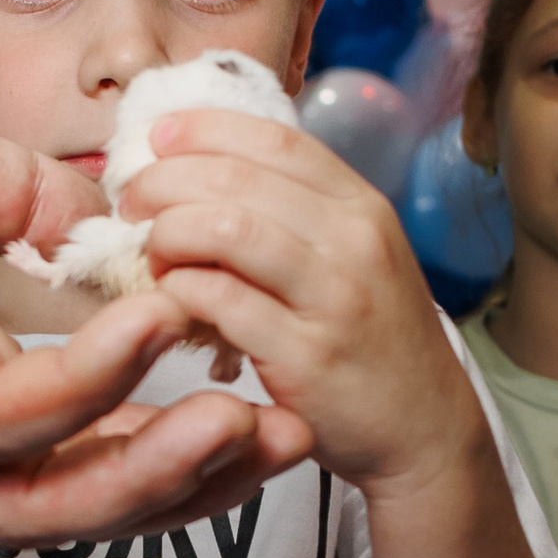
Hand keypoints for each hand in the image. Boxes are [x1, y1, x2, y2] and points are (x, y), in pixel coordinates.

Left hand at [124, 107, 480, 492]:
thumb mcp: (353, 255)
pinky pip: (220, 301)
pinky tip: (170, 299)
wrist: (424, 428)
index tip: (157, 138)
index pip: (274, 139)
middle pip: (237, 177)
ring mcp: (333, 297)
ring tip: (153, 253)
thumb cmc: (371, 337)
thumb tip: (202, 168)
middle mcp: (353, 241)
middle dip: (164, 181)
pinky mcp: (305, 356)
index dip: (204, 129)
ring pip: (225, 230)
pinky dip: (178, 291)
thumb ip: (294, 211)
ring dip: (168, 233)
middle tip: (133, 203)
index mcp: (360, 205)